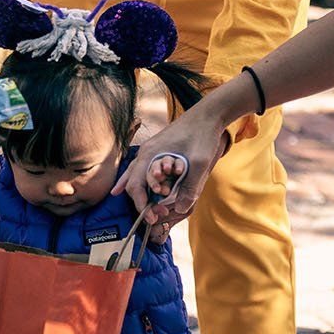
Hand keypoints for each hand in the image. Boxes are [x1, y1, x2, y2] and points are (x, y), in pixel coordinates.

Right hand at [113, 112, 228, 234]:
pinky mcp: (158, 148)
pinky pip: (140, 166)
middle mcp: (146, 152)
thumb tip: (181, 208)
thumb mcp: (199, 163)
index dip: (142, 204)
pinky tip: (126, 184)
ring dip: (137, 190)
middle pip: (133, 181)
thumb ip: (190, 186)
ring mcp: (150, 149)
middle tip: (155, 217)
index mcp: (151, 155)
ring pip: (133, 172)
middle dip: (141, 201)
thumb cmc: (202, 135)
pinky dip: (133, 177)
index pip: (136, 185)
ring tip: (130, 202)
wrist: (207, 114)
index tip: (151, 218)